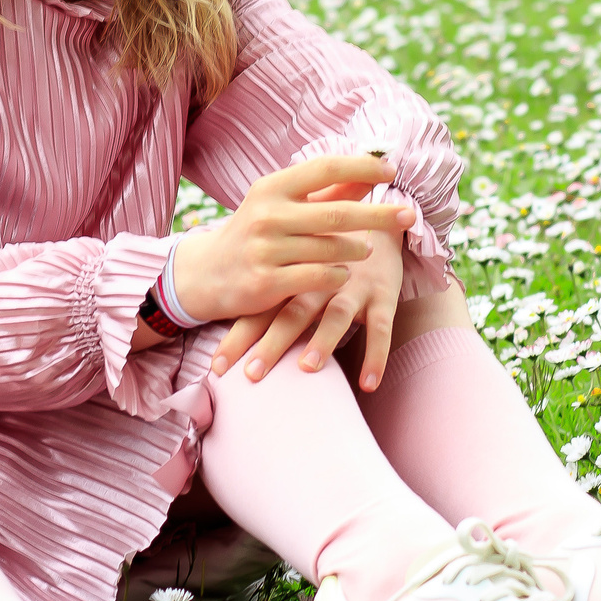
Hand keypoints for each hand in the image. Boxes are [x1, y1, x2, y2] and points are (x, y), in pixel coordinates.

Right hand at [171, 156, 413, 325]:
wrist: (206, 273)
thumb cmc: (256, 233)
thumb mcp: (282, 205)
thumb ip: (326, 192)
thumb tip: (372, 171)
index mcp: (272, 187)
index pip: (325, 168)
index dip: (362, 167)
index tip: (392, 171)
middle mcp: (267, 214)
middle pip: (337, 212)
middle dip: (378, 214)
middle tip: (409, 215)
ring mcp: (266, 249)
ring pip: (332, 248)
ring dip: (357, 249)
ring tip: (366, 250)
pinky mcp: (266, 283)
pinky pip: (318, 277)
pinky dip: (338, 275)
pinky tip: (342, 274)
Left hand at [214, 218, 406, 388]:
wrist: (375, 216)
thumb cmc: (329, 253)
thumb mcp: (298, 267)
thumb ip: (271, 293)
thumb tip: (226, 320)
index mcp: (293, 279)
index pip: (260, 311)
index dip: (238, 338)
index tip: (217, 367)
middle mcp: (319, 283)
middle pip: (291, 315)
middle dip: (272, 345)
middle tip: (252, 374)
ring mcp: (352, 288)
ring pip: (335, 317)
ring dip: (322, 342)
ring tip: (307, 368)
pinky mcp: (383, 294)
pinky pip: (381, 328)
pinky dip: (376, 356)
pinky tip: (368, 385)